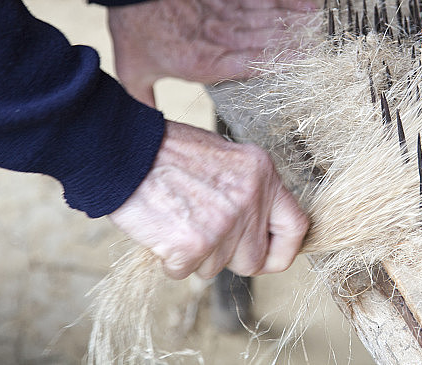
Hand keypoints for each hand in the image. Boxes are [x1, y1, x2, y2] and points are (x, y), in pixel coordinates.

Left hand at [107, 0, 316, 105]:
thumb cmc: (135, 28)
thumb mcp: (132, 70)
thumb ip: (143, 101)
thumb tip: (143, 135)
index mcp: (203, 62)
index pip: (249, 65)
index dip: (279, 65)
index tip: (307, 67)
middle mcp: (220, 40)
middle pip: (267, 43)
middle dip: (299, 47)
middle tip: (330, 50)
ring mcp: (227, 16)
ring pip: (269, 23)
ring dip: (298, 27)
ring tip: (326, 32)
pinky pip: (263, 2)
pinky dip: (286, 4)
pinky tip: (307, 9)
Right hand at [108, 120, 308, 279]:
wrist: (125, 150)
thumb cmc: (168, 153)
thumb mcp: (225, 159)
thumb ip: (249, 191)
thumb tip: (259, 229)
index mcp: (263, 174)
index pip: (296, 227)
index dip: (282, 250)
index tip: (267, 257)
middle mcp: (250, 198)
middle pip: (253, 259)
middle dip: (229, 256)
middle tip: (202, 232)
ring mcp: (224, 223)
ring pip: (216, 268)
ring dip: (195, 254)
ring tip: (177, 218)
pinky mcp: (194, 244)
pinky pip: (185, 271)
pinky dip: (170, 259)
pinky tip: (162, 228)